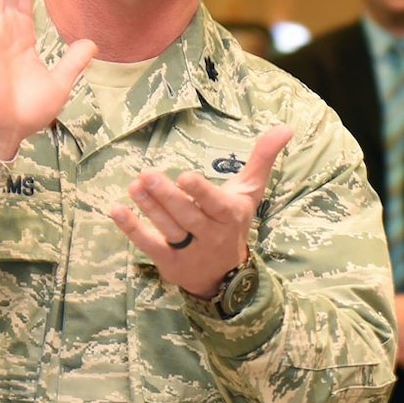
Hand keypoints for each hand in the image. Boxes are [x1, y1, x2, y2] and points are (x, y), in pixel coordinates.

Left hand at [111, 125, 293, 298]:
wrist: (225, 275)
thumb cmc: (233, 222)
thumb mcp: (250, 192)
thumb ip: (263, 159)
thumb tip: (285, 127)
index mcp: (229, 216)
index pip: (214, 204)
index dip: (200, 192)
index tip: (185, 177)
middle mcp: (210, 235)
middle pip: (187, 215)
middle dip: (167, 196)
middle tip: (147, 174)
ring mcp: (188, 250)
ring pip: (168, 228)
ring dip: (149, 207)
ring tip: (134, 186)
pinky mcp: (168, 261)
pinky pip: (149, 244)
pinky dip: (132, 228)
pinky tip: (117, 210)